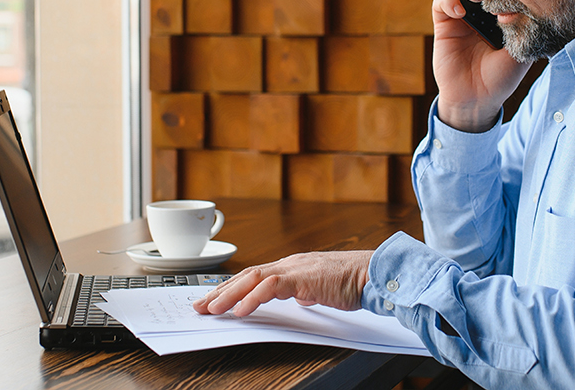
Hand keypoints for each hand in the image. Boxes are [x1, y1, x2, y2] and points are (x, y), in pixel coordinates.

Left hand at [193, 251, 373, 316]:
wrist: (373, 274)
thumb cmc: (353, 282)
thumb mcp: (322, 289)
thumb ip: (307, 292)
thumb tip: (300, 299)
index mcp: (291, 267)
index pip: (253, 276)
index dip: (230, 288)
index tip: (213, 301)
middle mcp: (288, 264)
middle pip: (245, 275)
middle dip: (220, 292)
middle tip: (200, 306)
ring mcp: (295, 268)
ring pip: (252, 278)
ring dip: (229, 295)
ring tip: (213, 309)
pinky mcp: (303, 277)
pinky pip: (271, 286)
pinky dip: (253, 298)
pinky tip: (241, 310)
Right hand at [432, 0, 531, 131]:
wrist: (477, 100)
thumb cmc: (500, 79)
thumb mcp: (520, 52)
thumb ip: (522, 29)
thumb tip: (524, 2)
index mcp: (498, 16)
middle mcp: (479, 13)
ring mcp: (460, 18)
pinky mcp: (443, 26)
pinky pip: (440, 3)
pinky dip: (447, 1)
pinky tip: (459, 11)